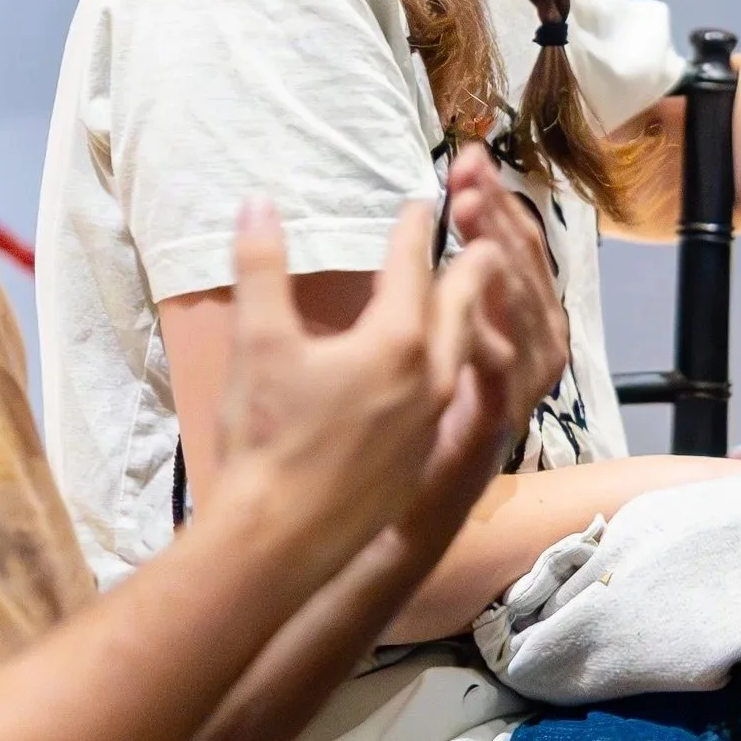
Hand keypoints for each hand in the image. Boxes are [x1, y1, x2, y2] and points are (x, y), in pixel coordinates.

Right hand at [213, 195, 458, 561]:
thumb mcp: (258, 343)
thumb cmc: (268, 438)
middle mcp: (433, 376)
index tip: (422, 200)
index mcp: (398, 340)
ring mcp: (434, 421)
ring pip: (469, 351)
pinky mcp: (425, 455)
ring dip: (472, 313)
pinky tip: (439, 367)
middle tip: (482, 236)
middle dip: (473, 262)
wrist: (280, 540)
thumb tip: (259, 202)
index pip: (413, 265)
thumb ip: (261, 268)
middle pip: (465, 303)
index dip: (414, 227)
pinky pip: (457, 391)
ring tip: (469, 296)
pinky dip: (460, 360)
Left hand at [389, 148, 568, 554]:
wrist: (393, 518)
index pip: (509, 252)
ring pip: (530, 319)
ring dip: (506, 265)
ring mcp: (512, 394)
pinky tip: (479, 313)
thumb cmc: (399, 436)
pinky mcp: (493, 431)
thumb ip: (421, 299)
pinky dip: (498, 346)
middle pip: (527, 273)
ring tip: (477, 218)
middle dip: (502, 216)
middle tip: (472, 172)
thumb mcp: (408, 351)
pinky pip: (505, 381)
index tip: (467, 158)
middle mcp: (520, 356)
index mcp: (499, 331)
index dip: (494, 203)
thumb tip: (407, 237)